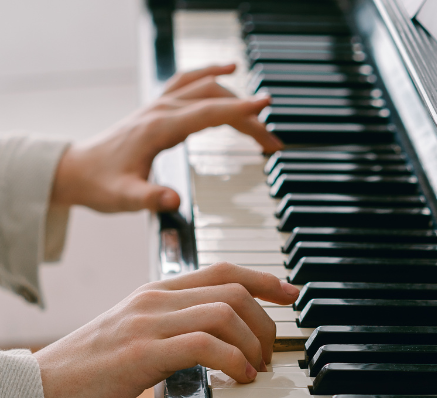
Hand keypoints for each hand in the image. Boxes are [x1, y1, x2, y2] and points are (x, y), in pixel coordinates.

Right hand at [35, 263, 298, 397]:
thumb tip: (218, 338)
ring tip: (257, 368)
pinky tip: (239, 378)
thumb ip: (174, 325)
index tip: (290, 293)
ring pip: (224, 312)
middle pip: (232, 289)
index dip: (263, 278)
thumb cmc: (91, 366)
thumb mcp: (137, 332)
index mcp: (156, 291)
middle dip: (265, 319)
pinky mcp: (141, 353)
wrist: (40, 388)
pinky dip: (233, 360)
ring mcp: (147, 323)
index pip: (222, 270)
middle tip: (271, 351)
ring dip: (253, 343)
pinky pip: (204, 344)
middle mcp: (155, 299)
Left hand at [51, 64, 282, 213]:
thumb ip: (149, 198)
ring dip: (235, 98)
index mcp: (158, 128)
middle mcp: (161, 110)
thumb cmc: (100, 184)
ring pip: (206, 88)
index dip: (239, 111)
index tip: (266, 107)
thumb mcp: (124, 198)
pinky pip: (189, 81)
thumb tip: (175, 201)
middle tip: (272, 143)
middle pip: (214, 101)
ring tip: (261, 117)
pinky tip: (227, 70)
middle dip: (247, 118)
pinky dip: (212, 74)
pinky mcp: (158, 108)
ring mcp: (159, 105)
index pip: (207, 113)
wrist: (77, 170)